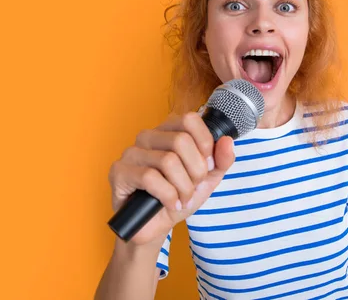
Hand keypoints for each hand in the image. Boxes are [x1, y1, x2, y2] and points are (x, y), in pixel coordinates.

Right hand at [107, 112, 235, 246]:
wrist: (155, 227)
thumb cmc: (178, 198)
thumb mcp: (207, 180)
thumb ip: (221, 161)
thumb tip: (227, 141)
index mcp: (168, 131)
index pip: (190, 119)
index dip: (204, 144)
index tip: (206, 166)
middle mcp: (148, 136)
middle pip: (181, 141)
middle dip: (195, 171)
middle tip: (193, 188)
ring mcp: (131, 152)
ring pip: (168, 161)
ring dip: (183, 188)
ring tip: (182, 200)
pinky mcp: (119, 171)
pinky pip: (150, 178)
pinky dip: (168, 196)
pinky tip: (170, 204)